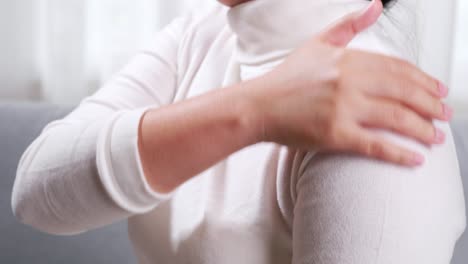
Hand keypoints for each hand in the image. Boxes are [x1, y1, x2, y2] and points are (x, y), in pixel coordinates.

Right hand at [249, 0, 451, 165]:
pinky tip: (416, 159)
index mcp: (347, 60)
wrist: (258, 106)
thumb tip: (375, 5)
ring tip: (436, 138)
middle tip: (445, 115)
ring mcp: (342, 108)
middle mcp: (348, 82)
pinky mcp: (334, 134)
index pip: (396, 69)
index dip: (422, 80)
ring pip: (395, 118)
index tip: (438, 90)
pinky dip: (398, 154)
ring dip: (422, 129)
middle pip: (402, 92)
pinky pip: (375, 145)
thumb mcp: (317, 44)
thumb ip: (349, 25)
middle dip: (430, 105)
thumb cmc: (286, 78)